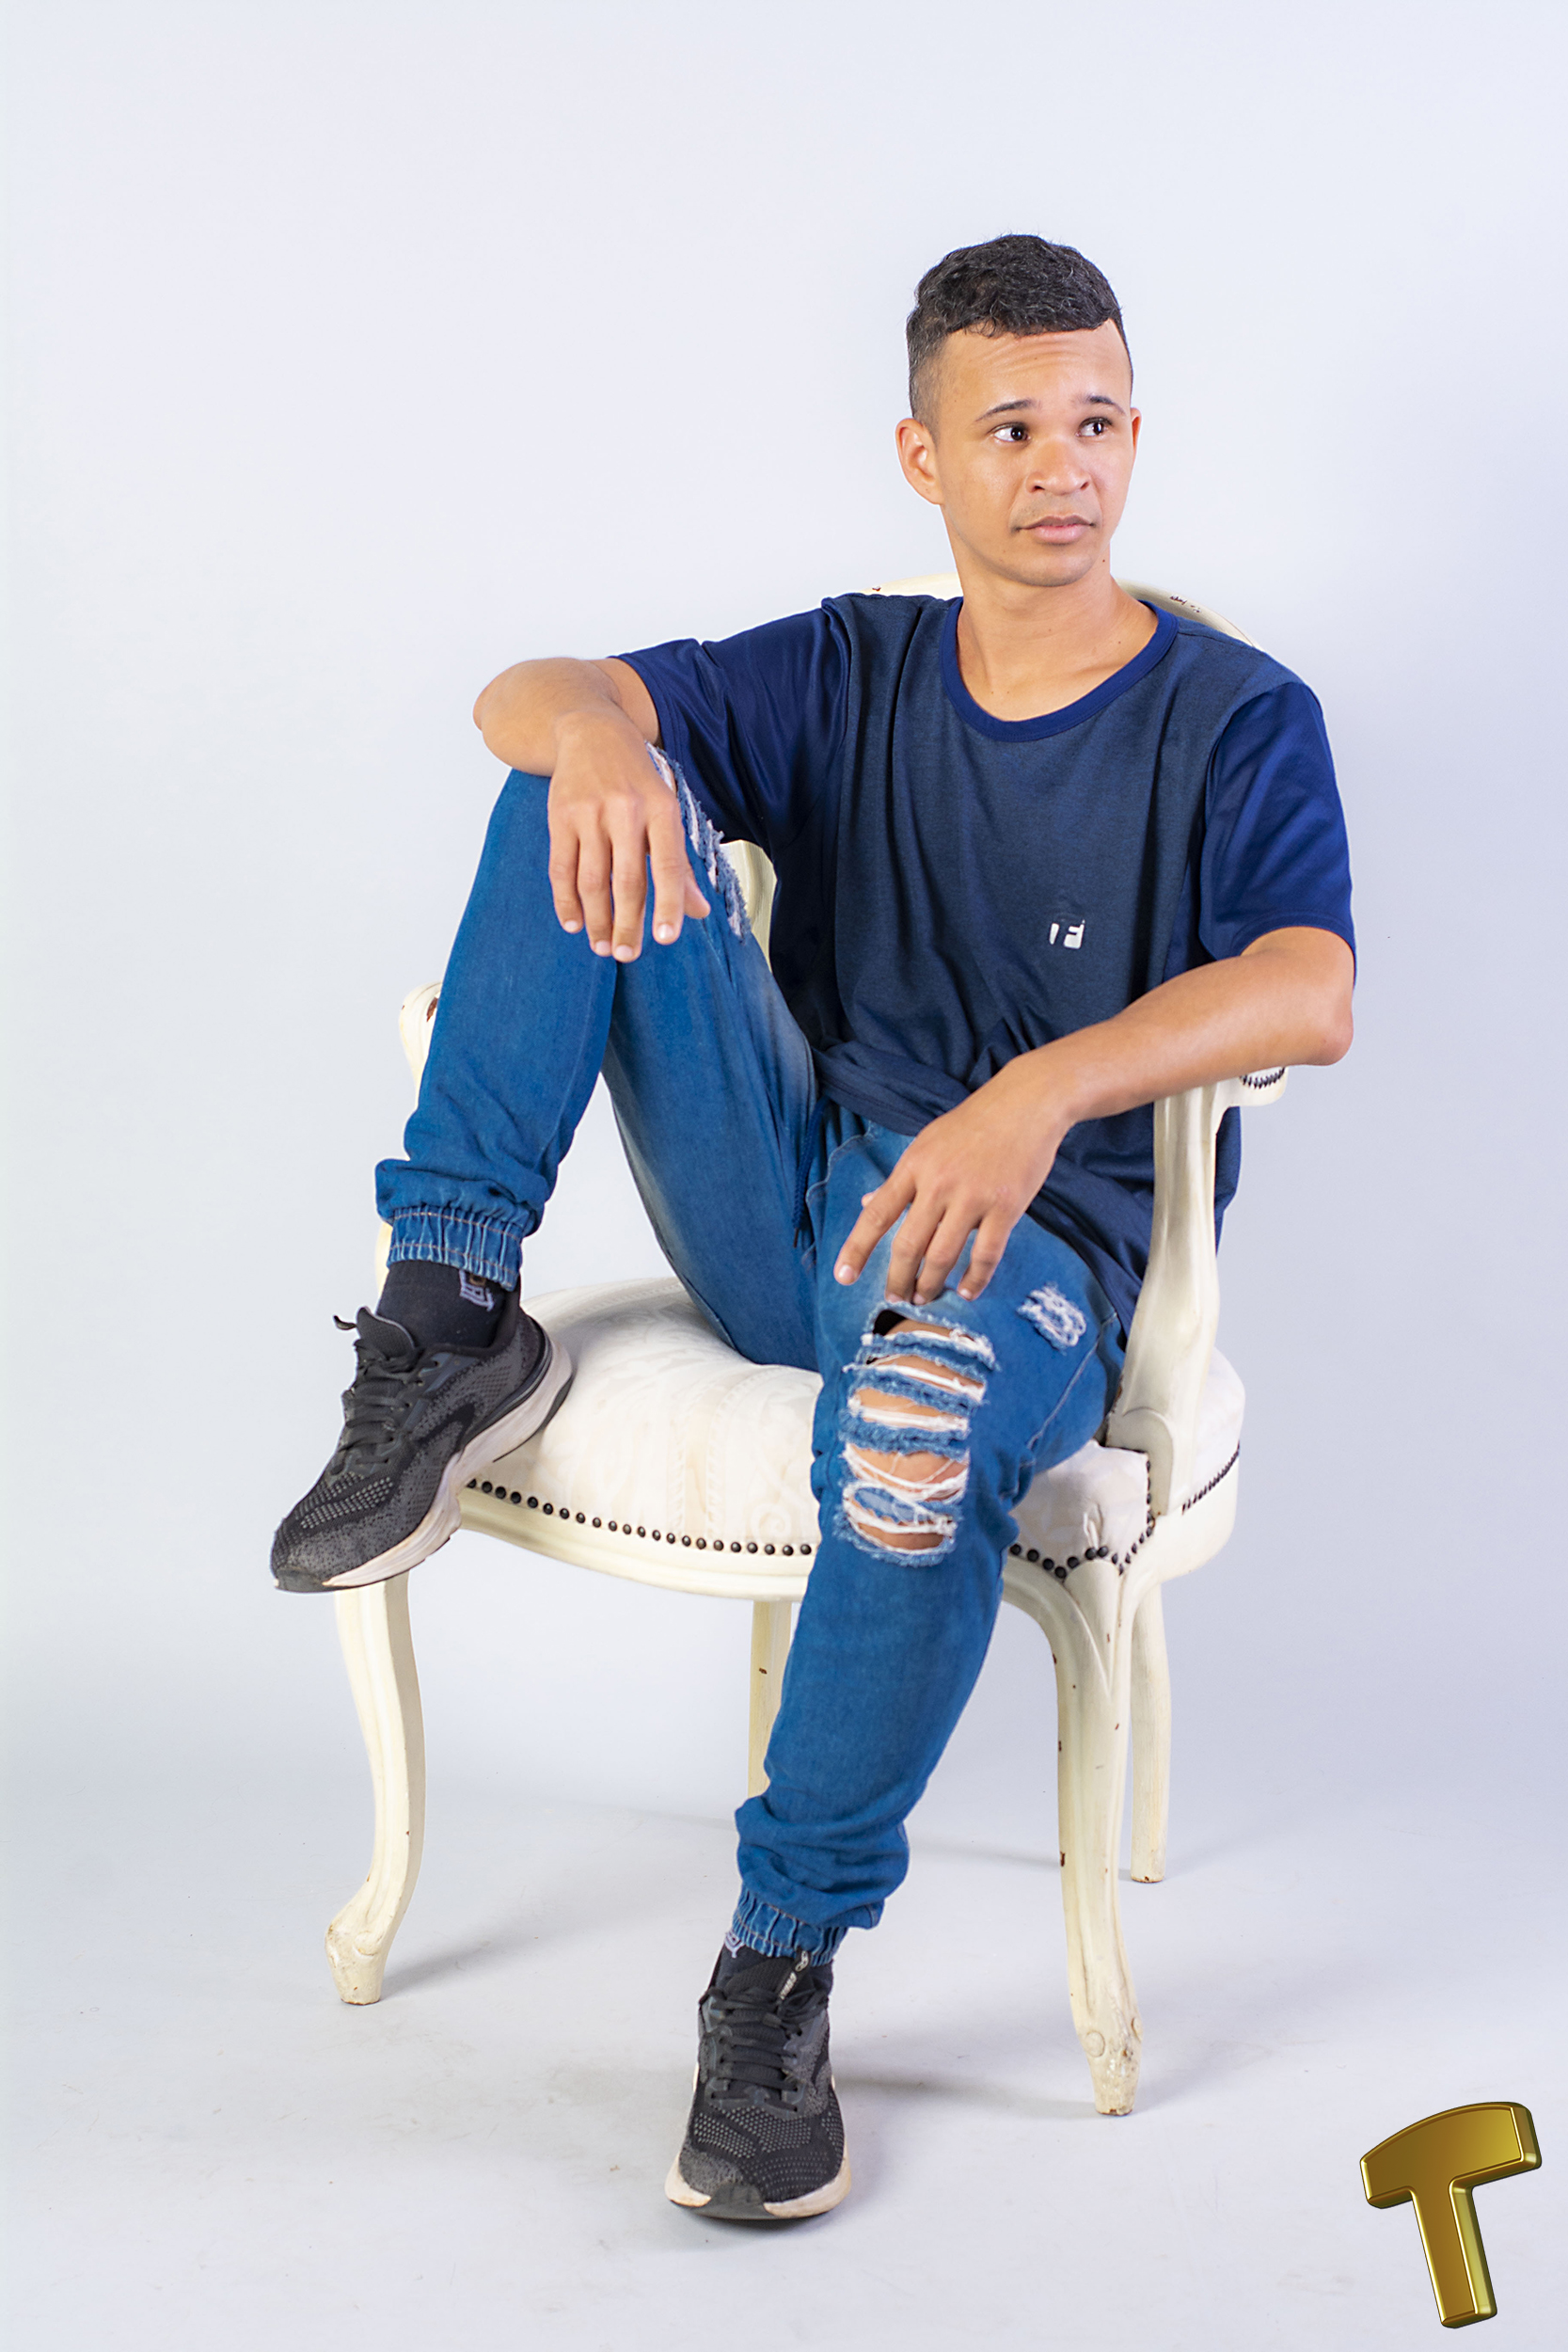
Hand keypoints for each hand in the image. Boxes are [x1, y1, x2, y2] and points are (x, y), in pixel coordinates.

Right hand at [547, 712, 708, 959]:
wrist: (591, 730)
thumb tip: (698, 912)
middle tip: (627, 955)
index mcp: (661, 807)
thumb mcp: (666, 810)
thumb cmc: (637, 779)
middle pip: (626, 879)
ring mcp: (589, 812)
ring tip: (601, 947)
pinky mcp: (559, 816)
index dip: (668, 904)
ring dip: (596, 919)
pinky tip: (574, 923)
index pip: (667, 864)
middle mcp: (626, 808)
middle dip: (627, 923)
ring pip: (592, 880)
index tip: (665, 939)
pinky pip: (561, 868)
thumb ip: (679, 863)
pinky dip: (566, 901)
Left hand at [834, 1061, 1071, 1303]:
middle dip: (898, 1279)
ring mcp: (973, 1196)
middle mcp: (938, 1182)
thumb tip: (867, 1203)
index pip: (877, 1214)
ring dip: (930, 1283)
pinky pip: (986, 1254)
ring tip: (924, 1297)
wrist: (1026, 1103)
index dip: (857, 1248)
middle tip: (896, 1298)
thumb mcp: (928, 1143)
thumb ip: (901, 1179)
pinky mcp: (1006, 1207)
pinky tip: (967, 1291)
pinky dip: (975, 1279)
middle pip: (908, 1244)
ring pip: (942, 1254)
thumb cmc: (974, 1124)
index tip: (843, 1276)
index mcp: (914, 1166)